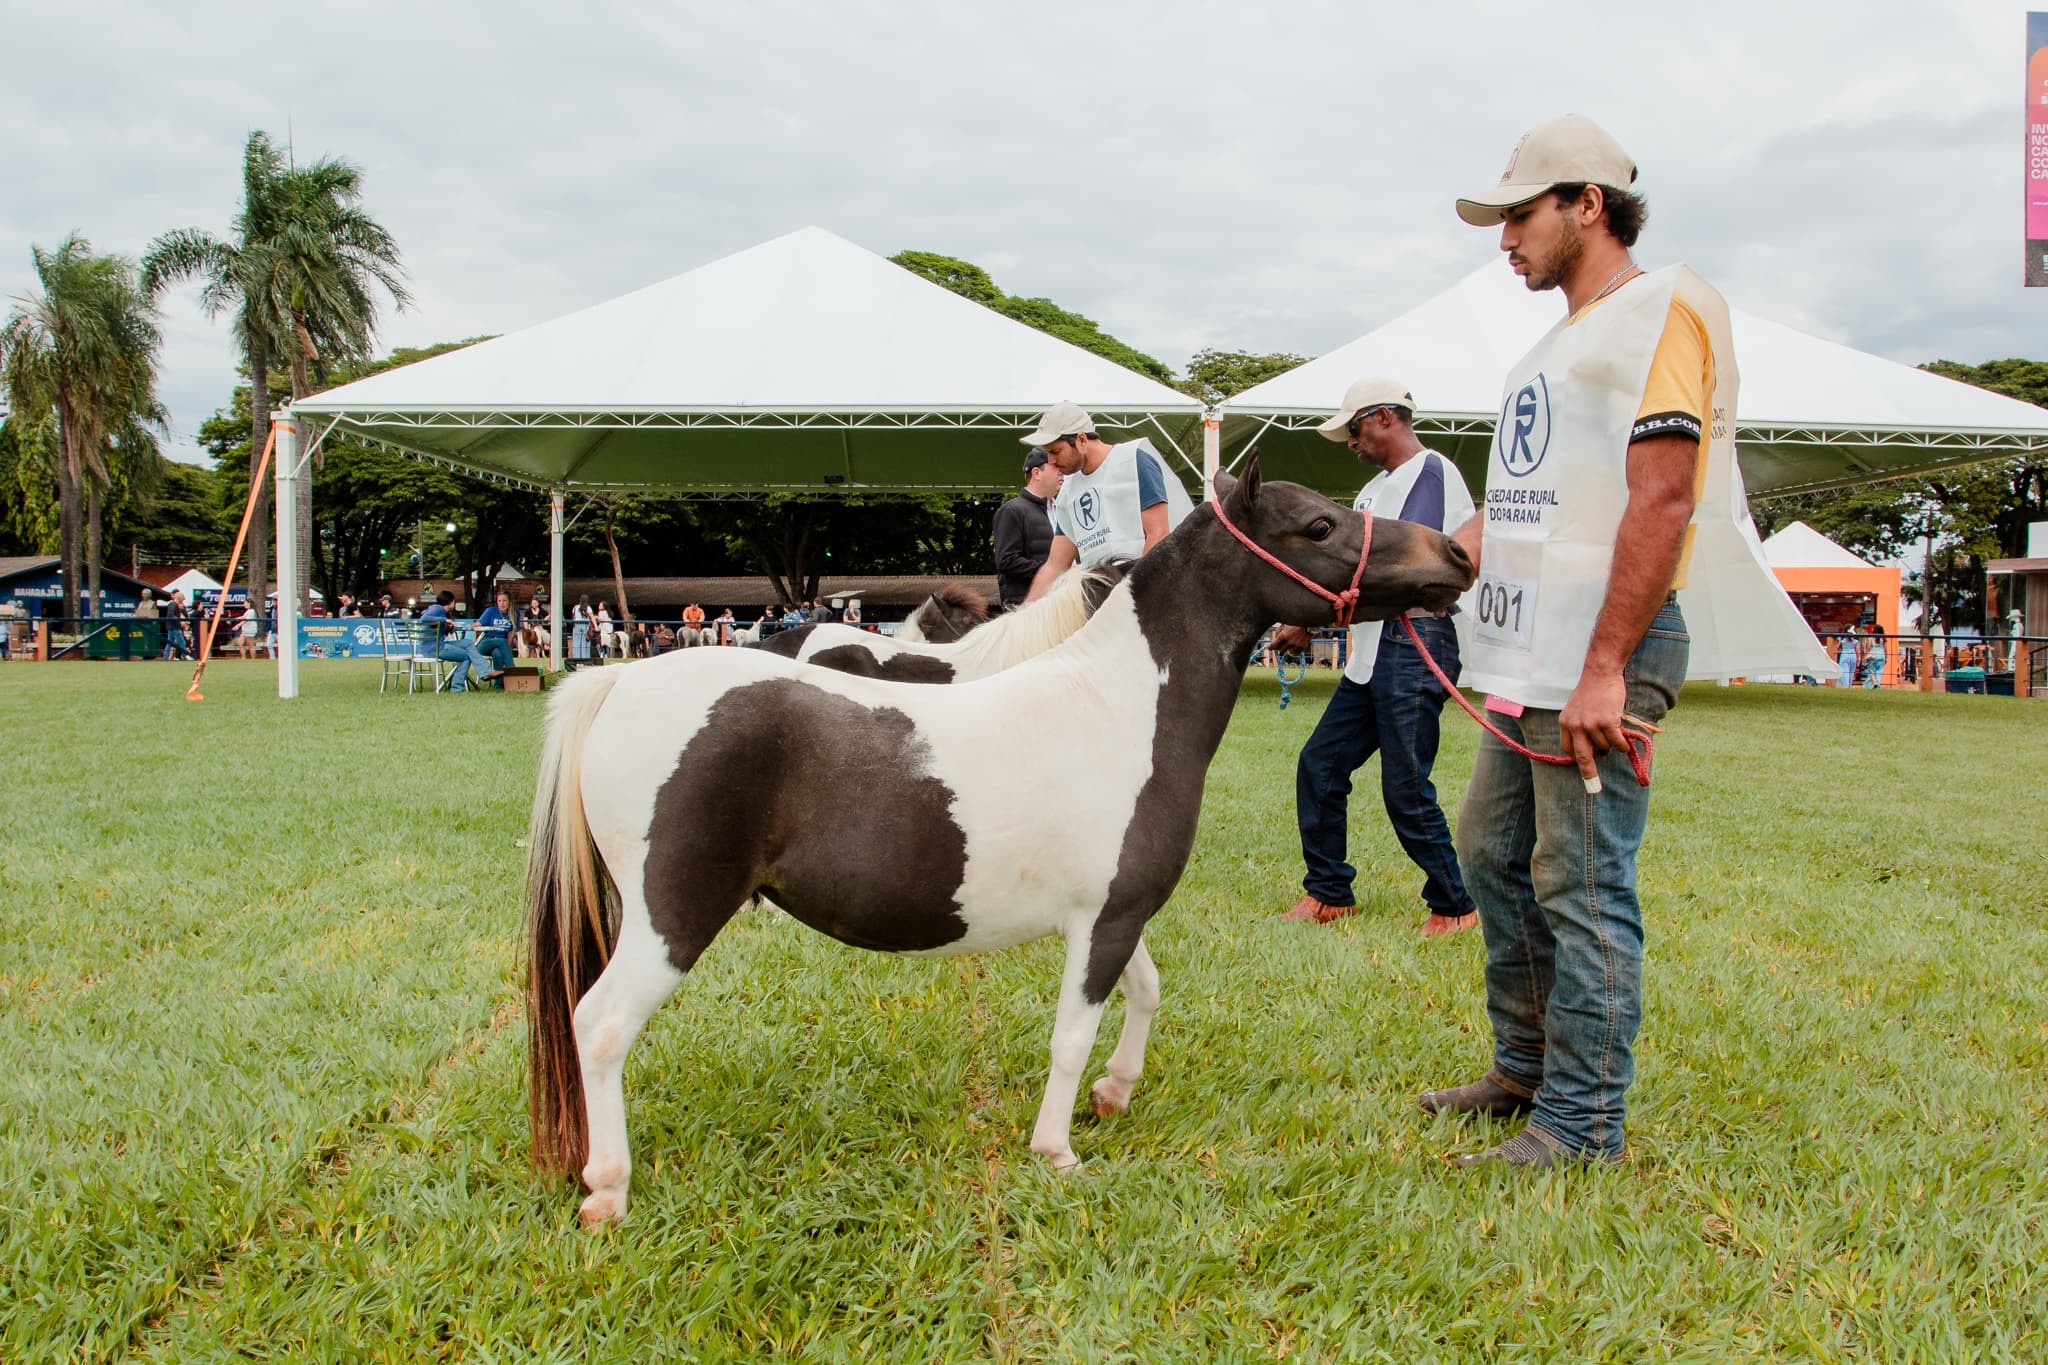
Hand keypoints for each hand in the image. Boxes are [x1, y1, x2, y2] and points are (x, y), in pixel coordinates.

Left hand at [1270, 624, 1312, 653]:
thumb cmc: (1295, 621)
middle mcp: (1289, 642)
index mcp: (1283, 636)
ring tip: (1288, 643)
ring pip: (1288, 652)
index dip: (1270, 647)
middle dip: (1279, 647)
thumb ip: (1278, 632)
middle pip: (1280, 650)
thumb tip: (1275, 639)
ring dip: (1287, 649)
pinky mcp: (1302, 647)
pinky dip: (1293, 650)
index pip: (1274, 646)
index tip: (1268, 648)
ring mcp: (1296, 645)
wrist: (1309, 621)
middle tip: (1279, 644)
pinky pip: (1295, 652)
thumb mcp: (1284, 624)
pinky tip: (1294, 645)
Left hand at [1557, 667, 1627, 789]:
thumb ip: (1579, 727)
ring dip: (1612, 746)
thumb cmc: (1591, 692)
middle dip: (1589, 774)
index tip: (1583, 766)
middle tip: (1594, 788)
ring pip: (1604, 747)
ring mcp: (1591, 724)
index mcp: (1565, 723)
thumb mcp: (1576, 709)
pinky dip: (1622, 745)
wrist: (1600, 674)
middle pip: (1581, 757)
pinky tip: (1625, 742)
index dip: (1577, 758)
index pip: (1568, 748)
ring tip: (1614, 733)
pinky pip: (1616, 742)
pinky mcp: (1607, 721)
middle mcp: (1575, 725)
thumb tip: (1590, 748)